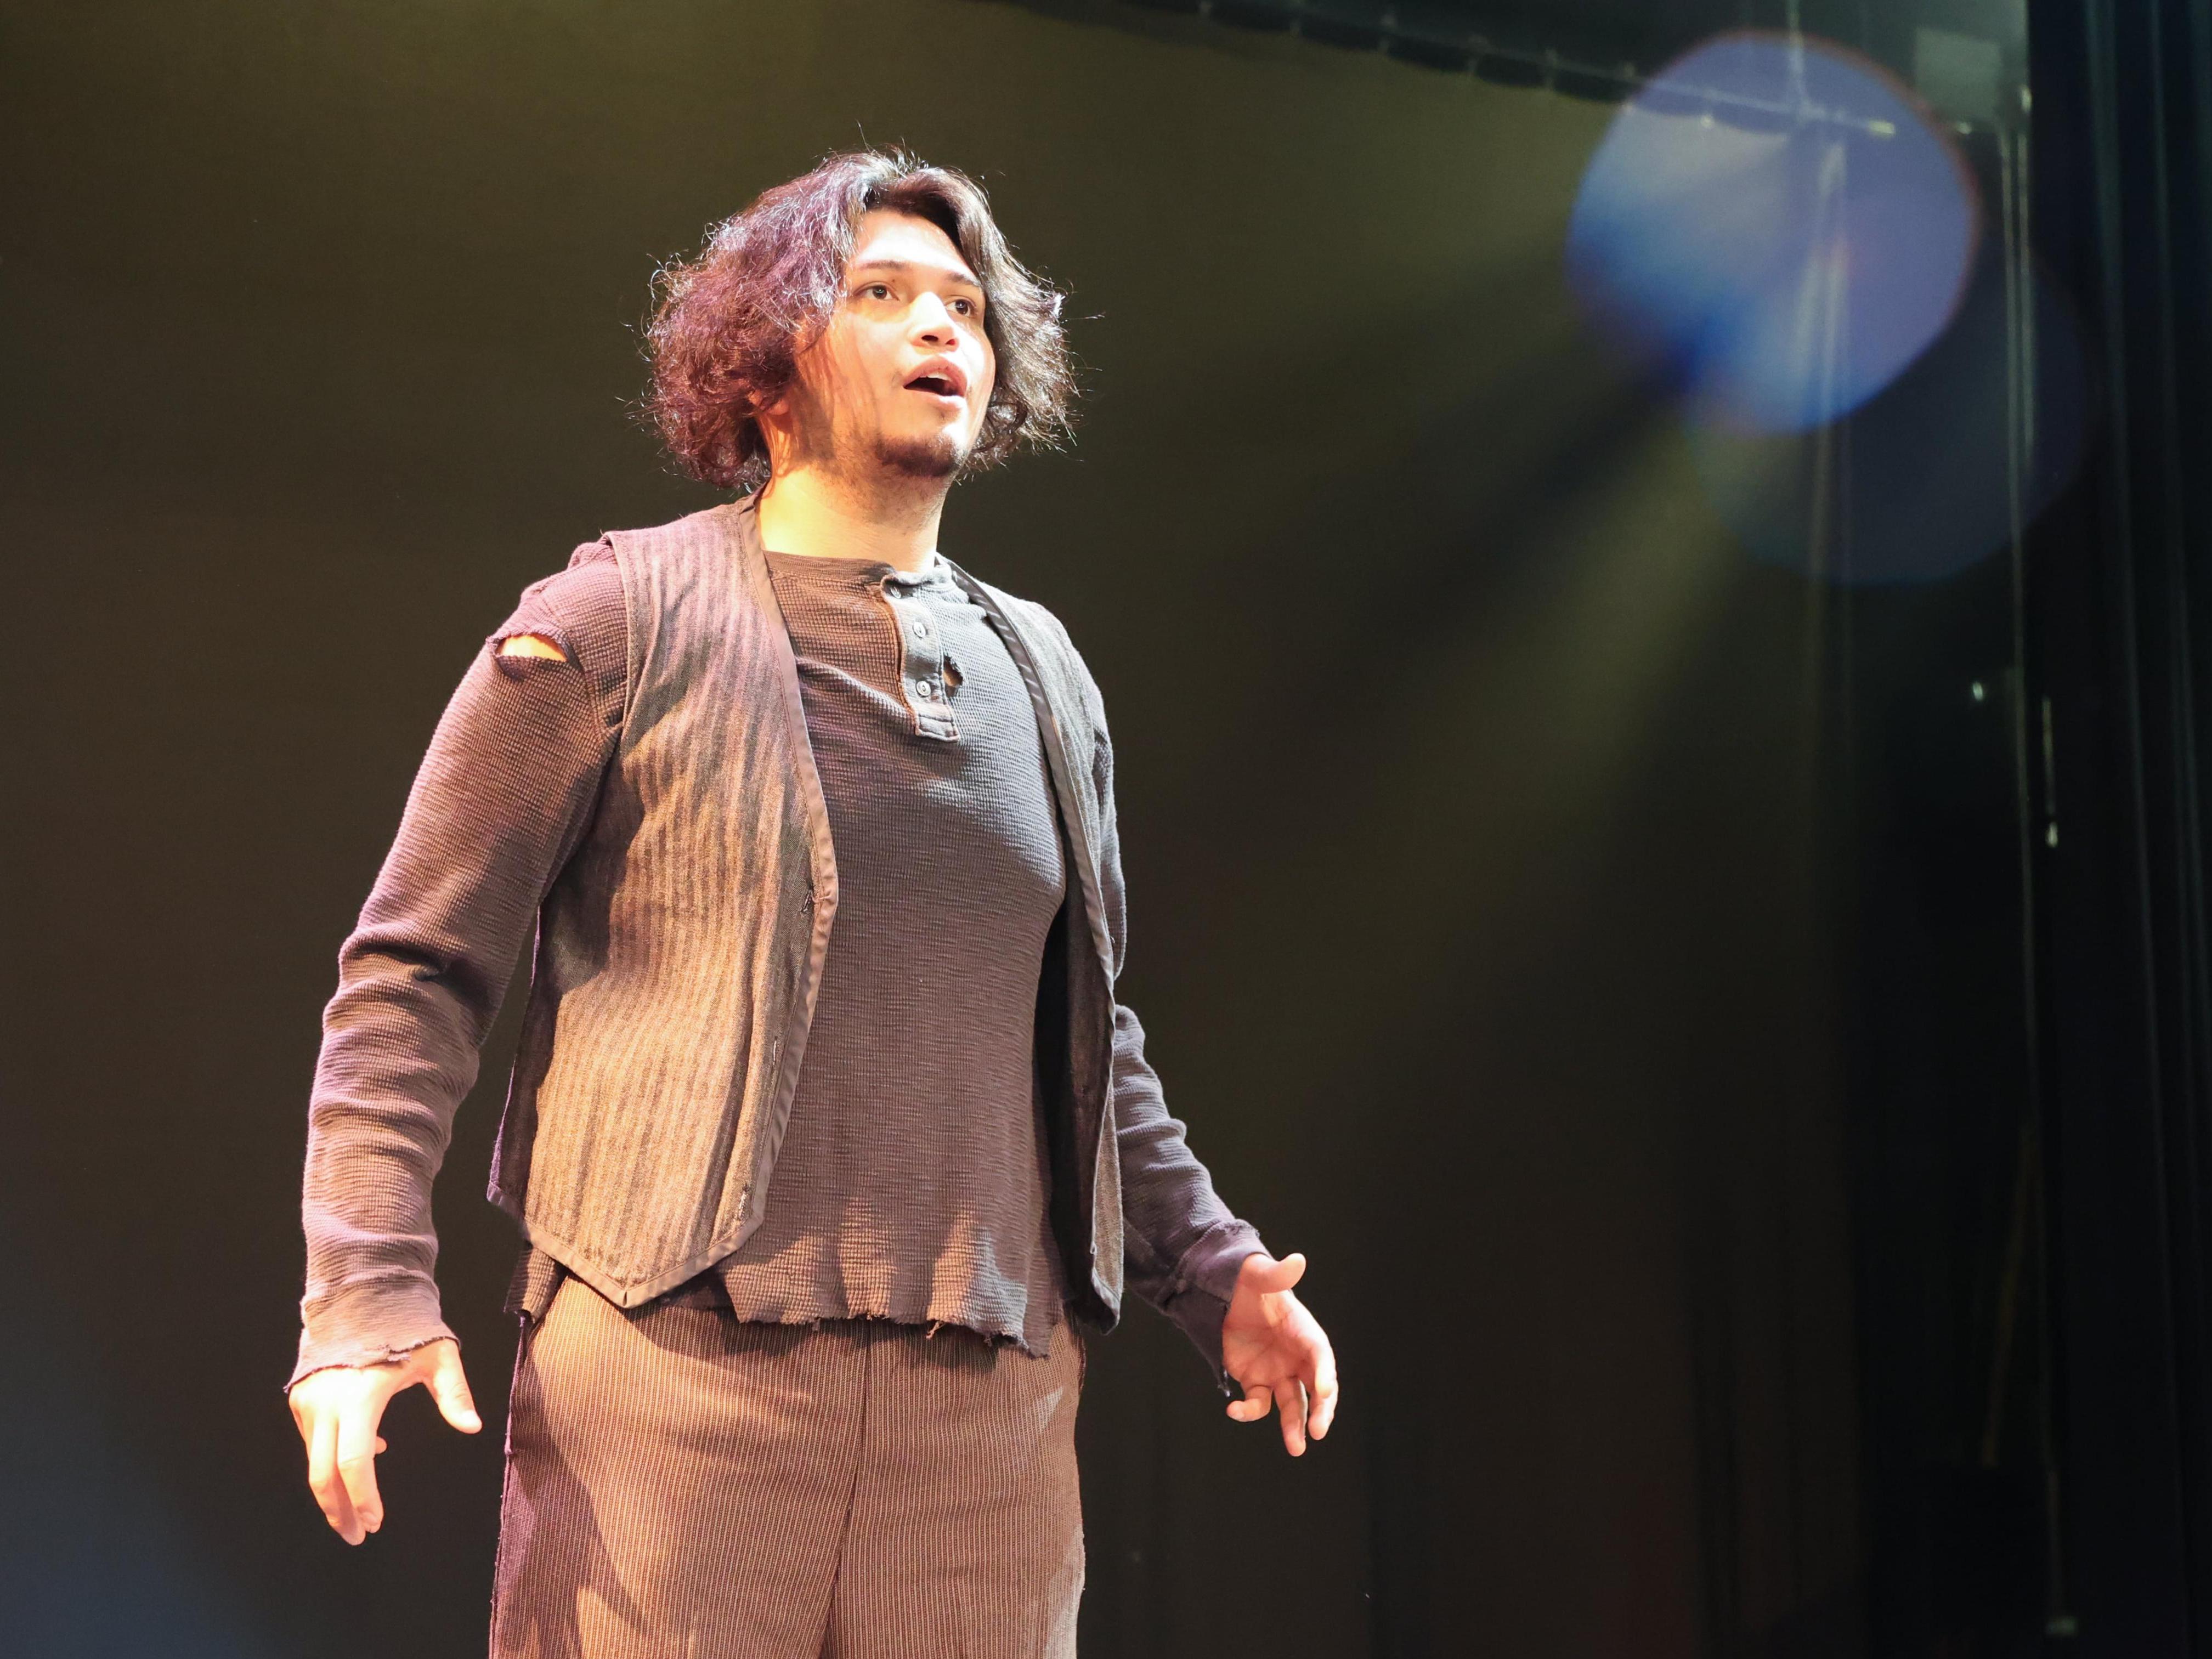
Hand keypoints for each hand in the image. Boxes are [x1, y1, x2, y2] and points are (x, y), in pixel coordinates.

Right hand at [287, 1337, 480, 1543]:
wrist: (360, 1293)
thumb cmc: (405, 1324)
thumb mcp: (439, 1355)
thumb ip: (454, 1394)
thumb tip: (472, 1427)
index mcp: (361, 1396)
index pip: (355, 1463)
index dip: (364, 1498)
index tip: (376, 1522)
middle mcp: (327, 1403)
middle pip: (323, 1475)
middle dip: (340, 1511)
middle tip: (358, 1536)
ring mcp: (308, 1401)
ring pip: (314, 1462)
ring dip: (334, 1492)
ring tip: (359, 1510)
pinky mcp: (300, 1398)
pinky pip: (313, 1442)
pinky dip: (331, 1461)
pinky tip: (363, 1458)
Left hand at [1221, 1251, 1338, 1455]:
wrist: (1226, 1294)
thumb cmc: (1251, 1281)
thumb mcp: (1260, 1275)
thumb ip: (1277, 1273)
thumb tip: (1296, 1260)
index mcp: (1304, 1331)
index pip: (1320, 1354)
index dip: (1323, 1372)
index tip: (1324, 1390)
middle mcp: (1296, 1357)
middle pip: (1315, 1388)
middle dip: (1321, 1410)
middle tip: (1320, 1430)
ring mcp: (1277, 1371)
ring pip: (1292, 1405)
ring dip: (1294, 1426)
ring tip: (1297, 1448)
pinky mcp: (1255, 1381)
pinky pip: (1257, 1404)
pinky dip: (1248, 1412)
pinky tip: (1233, 1410)